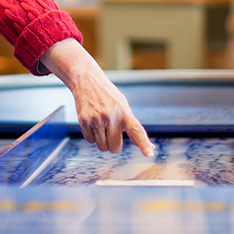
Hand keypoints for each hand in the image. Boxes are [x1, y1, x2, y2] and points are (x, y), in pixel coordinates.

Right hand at [40, 38, 154, 156]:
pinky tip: (92, 123)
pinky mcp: (84, 120)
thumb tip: (144, 145)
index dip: (143, 143)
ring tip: (100, 126)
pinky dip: (91, 136)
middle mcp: (111, 116)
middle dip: (113, 144)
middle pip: (115, 148)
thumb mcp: (123, 106)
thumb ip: (132, 126)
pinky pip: (90, 140)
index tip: (149, 154)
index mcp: (124, 112)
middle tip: (110, 132)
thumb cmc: (107, 95)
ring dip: (102, 141)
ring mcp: (96, 118)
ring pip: (102, 147)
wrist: (86, 80)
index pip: (136, 129)